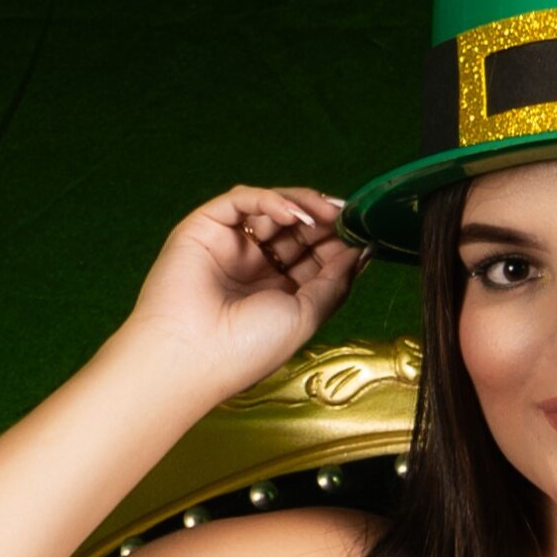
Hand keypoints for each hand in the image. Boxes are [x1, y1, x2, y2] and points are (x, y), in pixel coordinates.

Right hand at [116, 183, 363, 396]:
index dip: (338, 242)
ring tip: (328, 212)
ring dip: (303, 205)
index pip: (313, 256)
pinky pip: (240, 201)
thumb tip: (363, 250)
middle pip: (296, 229)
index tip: (364, 233)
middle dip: (325, 220)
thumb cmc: (246, 349)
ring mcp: (229, 246)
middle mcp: (253, 268)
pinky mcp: (205, 227)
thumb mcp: (306, 315)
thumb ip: (336, 281)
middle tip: (350, 216)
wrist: (192, 356)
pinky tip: (293, 215)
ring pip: (271, 209)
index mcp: (276, 293)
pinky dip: (269, 201)